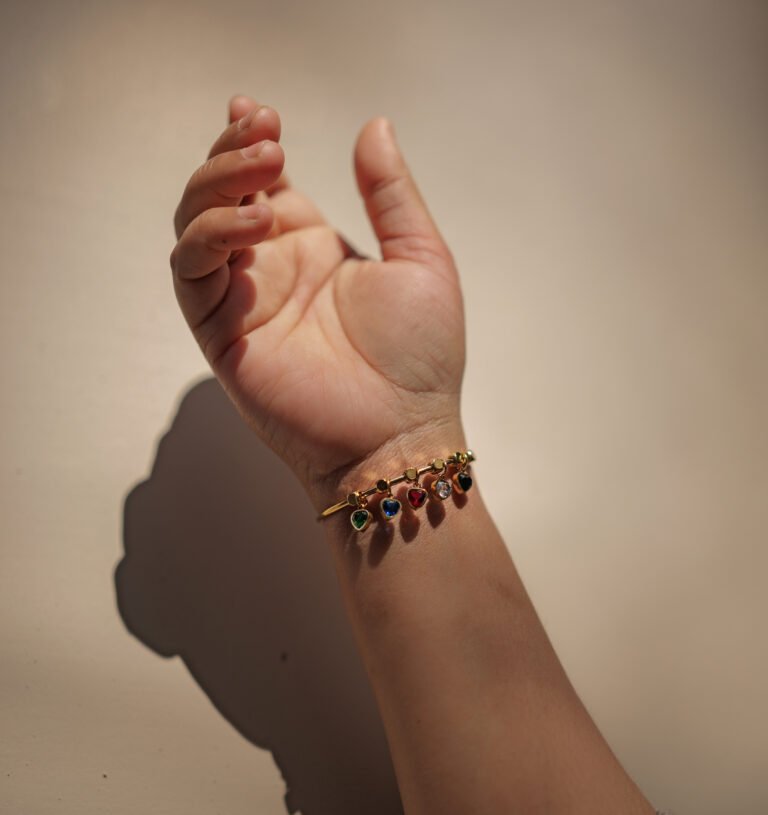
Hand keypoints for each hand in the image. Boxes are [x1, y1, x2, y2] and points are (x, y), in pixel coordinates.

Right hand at [171, 96, 466, 503]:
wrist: (404, 432)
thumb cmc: (420, 358)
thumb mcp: (420, 258)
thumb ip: (391, 195)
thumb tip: (375, 126)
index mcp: (312, 250)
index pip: (262, 186)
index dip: (248, 144)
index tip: (256, 109)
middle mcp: (271, 272)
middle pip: (219, 197)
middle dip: (231, 155)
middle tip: (266, 132)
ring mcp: (242, 302)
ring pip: (193, 228)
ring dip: (216, 187)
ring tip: (265, 166)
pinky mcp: (221, 336)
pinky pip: (191, 276)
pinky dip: (210, 239)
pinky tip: (253, 222)